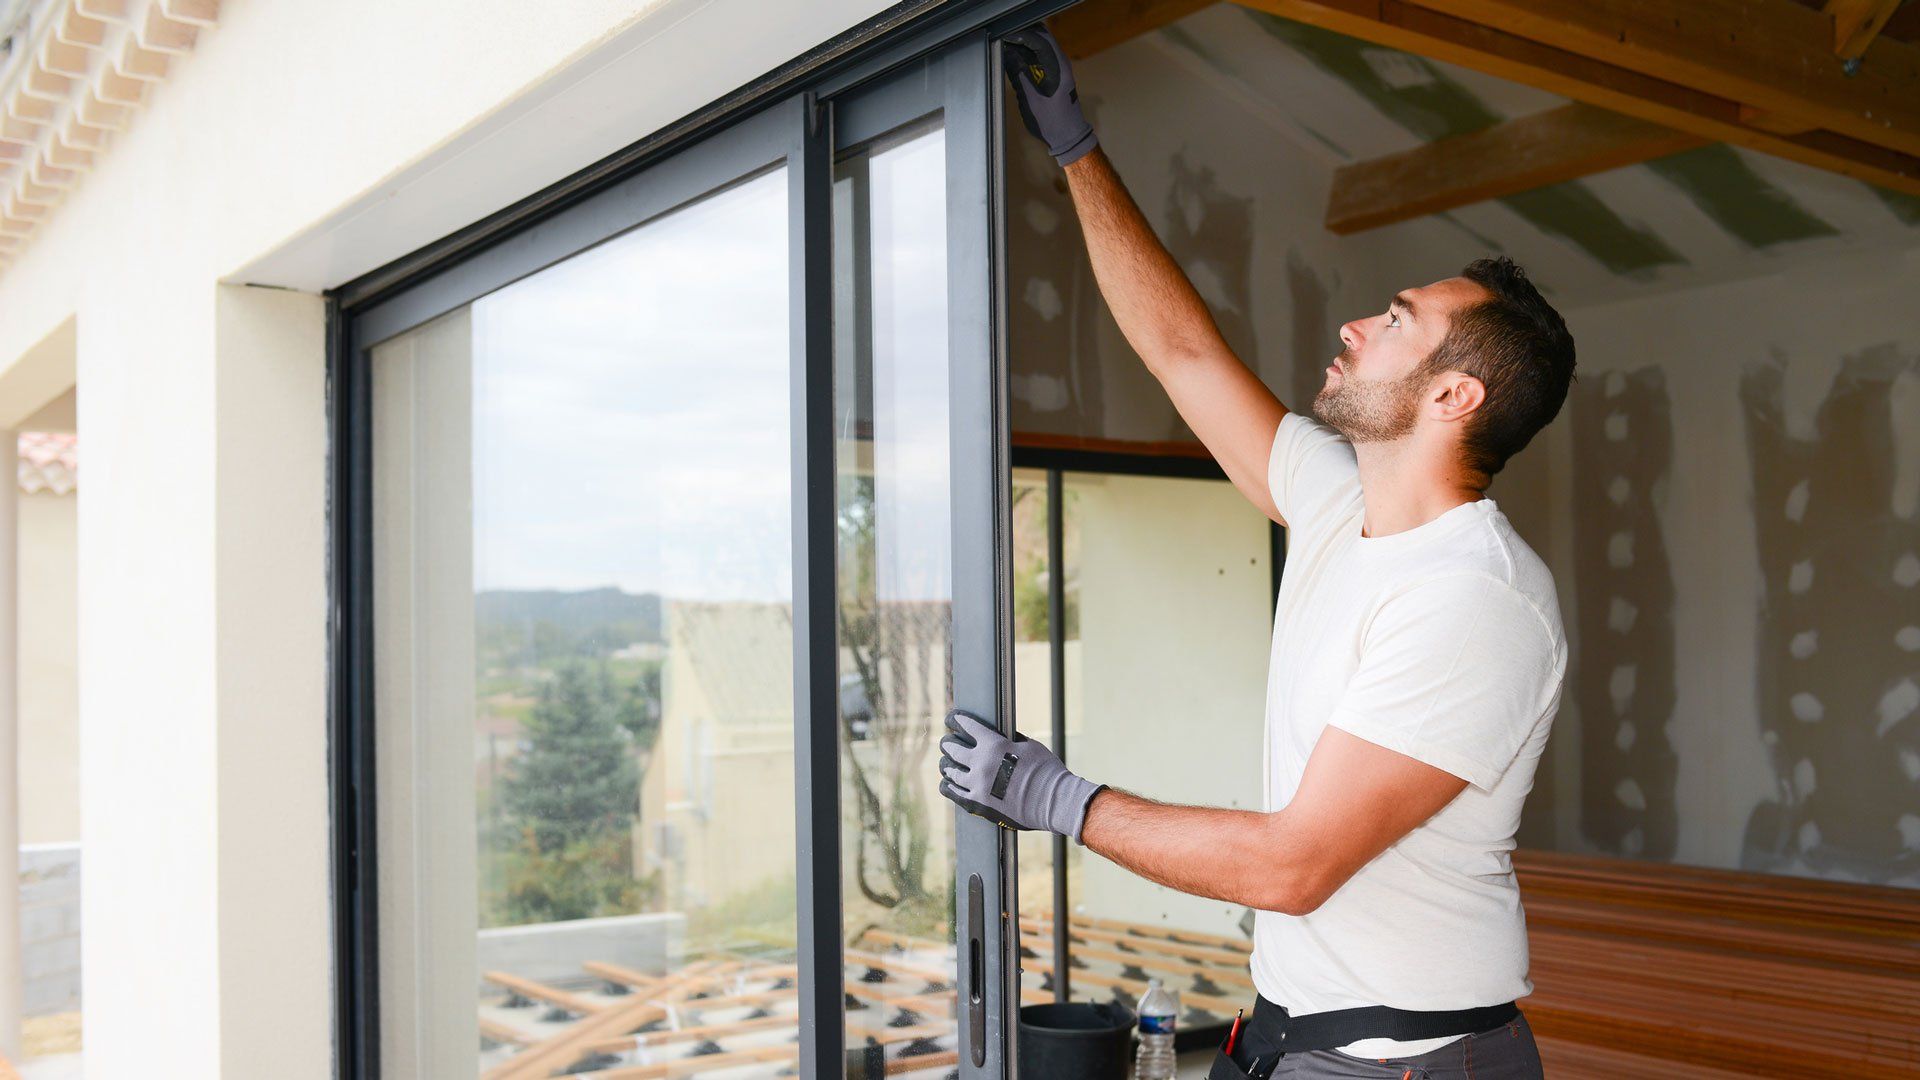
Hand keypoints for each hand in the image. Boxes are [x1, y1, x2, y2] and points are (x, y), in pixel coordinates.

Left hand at [938, 709, 1104, 842]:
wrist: (1054, 802)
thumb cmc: (1047, 771)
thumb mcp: (1029, 746)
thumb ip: (1010, 740)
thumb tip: (1002, 735)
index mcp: (994, 745)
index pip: (967, 726)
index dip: (956, 720)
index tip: (951, 718)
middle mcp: (980, 763)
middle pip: (953, 748)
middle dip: (948, 742)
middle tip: (946, 741)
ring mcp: (976, 785)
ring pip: (950, 771)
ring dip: (947, 764)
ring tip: (946, 763)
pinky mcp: (977, 804)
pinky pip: (953, 792)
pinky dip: (948, 785)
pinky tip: (947, 783)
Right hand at [1002, 25, 1097, 165]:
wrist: (1068, 137)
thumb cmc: (1051, 122)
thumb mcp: (1030, 99)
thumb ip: (1019, 74)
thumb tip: (1007, 54)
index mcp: (1059, 68)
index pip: (1040, 39)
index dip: (1022, 35)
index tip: (1005, 36)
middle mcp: (1061, 62)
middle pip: (1042, 37)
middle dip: (1023, 34)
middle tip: (1002, 38)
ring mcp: (1060, 66)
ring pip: (1042, 43)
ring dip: (1025, 42)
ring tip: (1005, 45)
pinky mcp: (1056, 72)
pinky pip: (1041, 54)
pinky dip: (1028, 51)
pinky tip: (1015, 55)